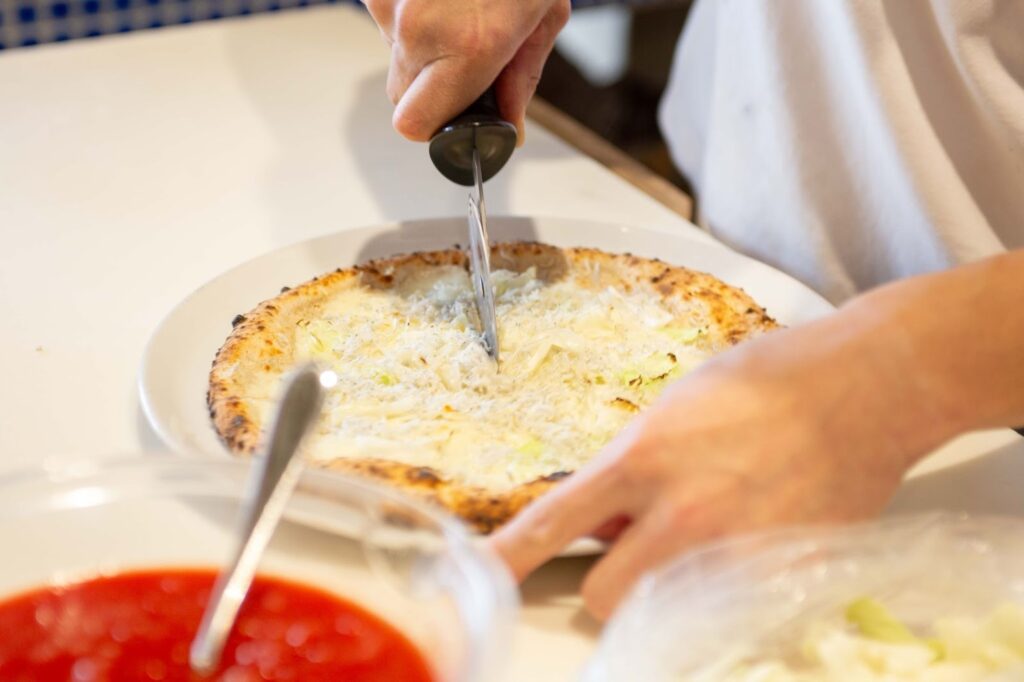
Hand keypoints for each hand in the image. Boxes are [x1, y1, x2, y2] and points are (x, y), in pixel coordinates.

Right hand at [364, 0, 569, 141]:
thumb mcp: (543, 15)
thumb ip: (521, 78)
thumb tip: (509, 124)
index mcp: (470, 48)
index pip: (413, 123)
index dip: (432, 122)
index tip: (451, 112)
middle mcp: (421, 28)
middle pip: (400, 92)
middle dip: (430, 82)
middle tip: (463, 48)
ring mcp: (388, 1)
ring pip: (392, 48)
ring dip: (419, 39)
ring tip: (456, 3)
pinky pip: (384, 11)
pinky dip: (407, 6)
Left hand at [489, 309, 955, 620]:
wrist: (868, 384)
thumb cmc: (771, 378)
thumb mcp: (676, 405)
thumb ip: (632, 464)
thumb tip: (606, 508)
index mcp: (642, 458)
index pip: (553, 522)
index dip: (508, 556)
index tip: (482, 576)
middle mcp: (681, 515)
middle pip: (602, 595)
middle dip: (609, 579)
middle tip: (639, 543)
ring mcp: (733, 552)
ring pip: (663, 609)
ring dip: (666, 586)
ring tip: (702, 536)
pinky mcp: (779, 577)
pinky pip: (728, 607)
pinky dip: (724, 586)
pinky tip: (749, 537)